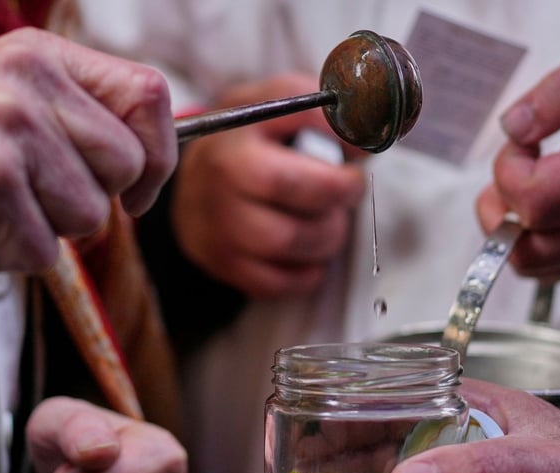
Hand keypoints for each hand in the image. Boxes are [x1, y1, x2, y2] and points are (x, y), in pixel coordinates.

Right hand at [0, 27, 177, 271]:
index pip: (150, 93)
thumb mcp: (11, 104)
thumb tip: (153, 166)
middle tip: (31, 195)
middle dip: (91, 200)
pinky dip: (9, 255)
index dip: (159, 153)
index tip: (136, 191)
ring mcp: (8, 125)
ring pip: (90, 215)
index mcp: (42, 55)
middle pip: (127, 165)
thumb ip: (78, 119)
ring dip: (45, 230)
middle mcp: (28, 80)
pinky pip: (43, 250)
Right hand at [172, 73, 366, 297]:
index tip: (356, 160)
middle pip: (297, 196)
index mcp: (237, 135)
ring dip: (327, 236)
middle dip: (339, 197)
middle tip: (349, 192)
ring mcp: (218, 227)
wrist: (196, 183)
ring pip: (291, 243)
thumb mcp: (276, 102)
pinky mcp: (223, 263)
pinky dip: (307, 272)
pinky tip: (308, 250)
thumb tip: (363, 140)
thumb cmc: (250, 142)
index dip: (341, 156)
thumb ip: (321, 110)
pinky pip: (280, 282)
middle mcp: (221, 181)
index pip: (300, 140)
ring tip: (328, 220)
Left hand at [477, 34, 559, 280]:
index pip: (536, 200)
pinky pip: (551, 268)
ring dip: (508, 229)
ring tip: (522, 184)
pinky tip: (538, 203)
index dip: (509, 170)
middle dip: (503, 202)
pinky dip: (528, 242)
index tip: (525, 139)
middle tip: (522, 161)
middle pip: (527, 246)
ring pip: (533, 266)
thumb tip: (513, 127)